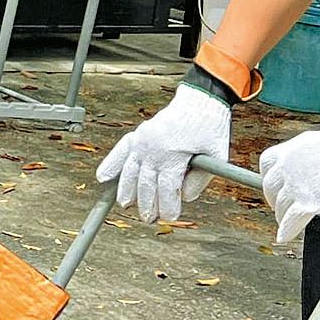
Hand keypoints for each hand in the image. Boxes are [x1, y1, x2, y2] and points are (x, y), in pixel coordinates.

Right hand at [96, 84, 231, 222]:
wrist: (200, 100)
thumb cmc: (210, 128)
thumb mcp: (216, 157)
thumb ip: (200, 180)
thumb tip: (185, 197)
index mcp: (173, 155)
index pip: (167, 188)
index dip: (168, 206)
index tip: (170, 217)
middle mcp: (153, 149)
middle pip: (146, 184)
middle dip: (147, 204)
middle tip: (150, 218)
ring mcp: (142, 141)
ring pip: (129, 172)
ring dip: (126, 191)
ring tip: (126, 204)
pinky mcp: (138, 135)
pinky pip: (120, 152)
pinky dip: (110, 165)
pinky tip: (103, 178)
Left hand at [258, 122, 319, 243]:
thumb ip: (312, 155)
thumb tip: (312, 164)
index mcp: (295, 147)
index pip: (267, 163)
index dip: (271, 177)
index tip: (276, 185)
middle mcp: (291, 164)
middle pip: (270, 187)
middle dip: (276, 199)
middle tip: (283, 206)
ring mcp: (299, 183)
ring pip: (281, 205)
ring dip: (283, 215)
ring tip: (289, 221)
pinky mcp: (313, 201)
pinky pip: (292, 220)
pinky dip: (288, 230)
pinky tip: (286, 236)